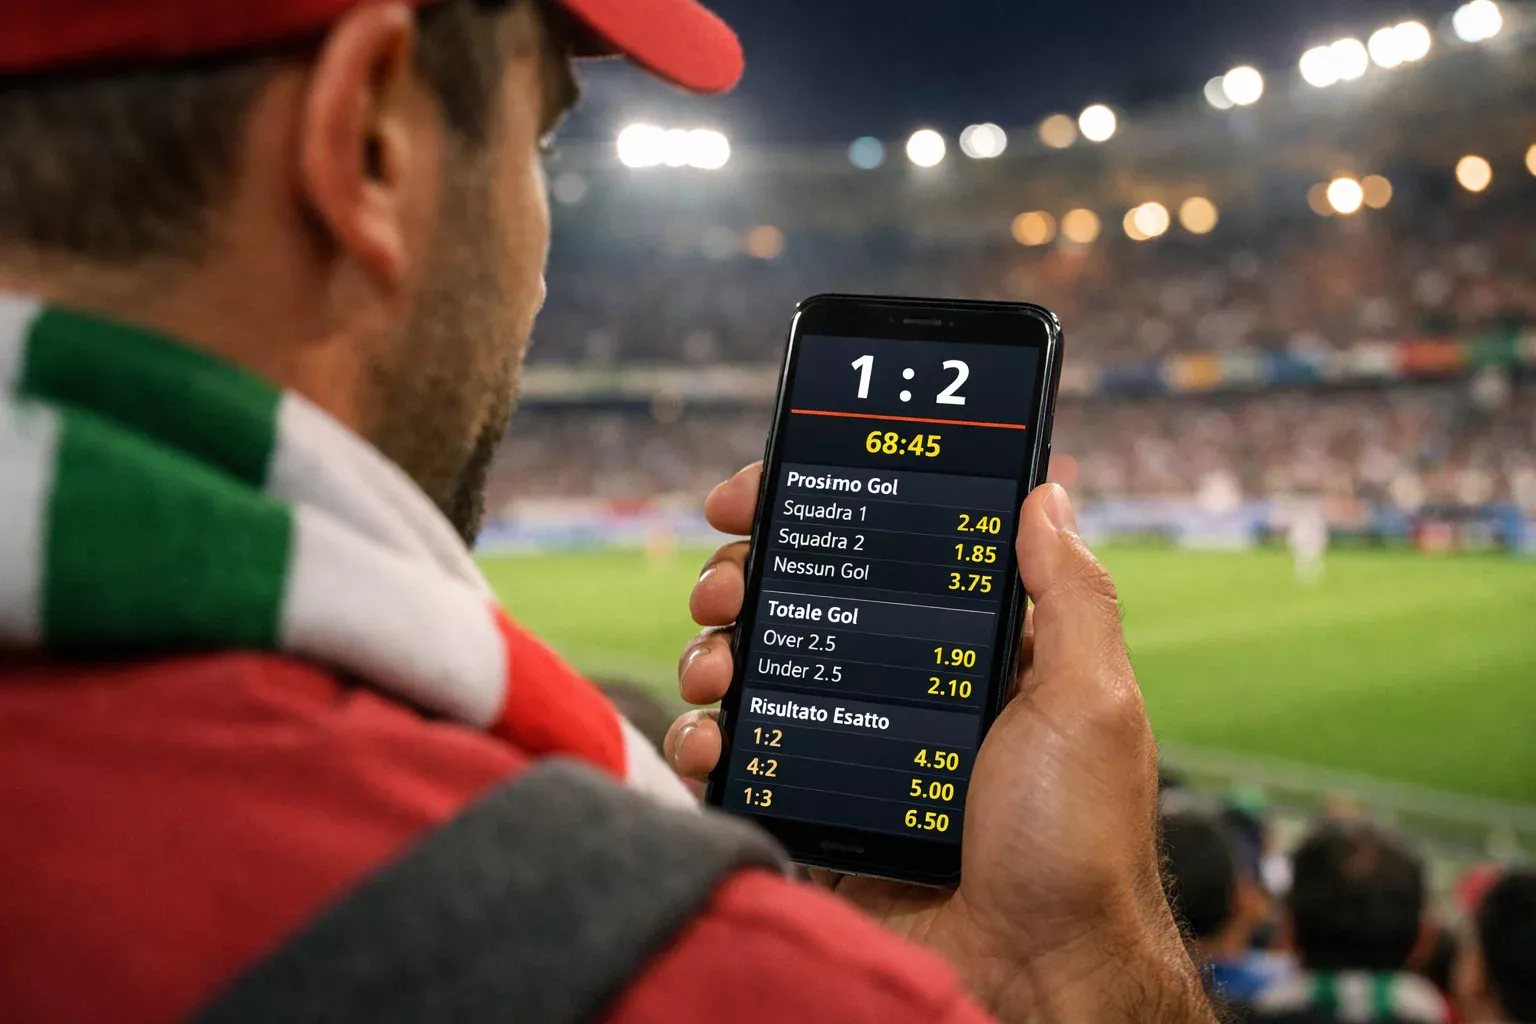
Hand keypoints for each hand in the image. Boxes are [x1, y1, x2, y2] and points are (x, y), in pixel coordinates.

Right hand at [665, 464, 1212, 1023]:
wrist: (1030, 973)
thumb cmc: (1077, 842)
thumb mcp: (1091, 702)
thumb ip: (1071, 595)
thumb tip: (1045, 492)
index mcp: (970, 646)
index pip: (884, 548)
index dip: (819, 507)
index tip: (760, 492)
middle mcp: (904, 685)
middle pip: (804, 600)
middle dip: (746, 578)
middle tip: (724, 588)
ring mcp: (853, 744)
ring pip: (759, 670)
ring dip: (716, 653)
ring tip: (714, 667)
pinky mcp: (816, 805)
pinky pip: (744, 756)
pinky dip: (708, 739)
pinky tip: (709, 740)